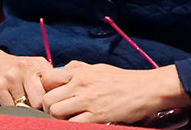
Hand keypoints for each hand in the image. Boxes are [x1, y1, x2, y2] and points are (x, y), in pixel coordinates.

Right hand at [0, 48, 52, 108]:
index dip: (52, 101)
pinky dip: (11, 109)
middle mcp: (25, 69)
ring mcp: (11, 77)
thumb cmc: (17, 68)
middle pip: (40, 100)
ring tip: (20, 100)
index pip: (53, 89)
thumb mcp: (35, 67)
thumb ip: (49, 80)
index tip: (50, 105)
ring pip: (25, 106)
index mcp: (38, 64)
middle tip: (34, 105)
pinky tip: (10, 100)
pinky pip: (10, 107)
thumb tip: (62, 99)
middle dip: (38, 107)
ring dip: (23, 108)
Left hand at [40, 61, 189, 122]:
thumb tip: (61, 70)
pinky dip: (71, 125)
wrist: (146, 89)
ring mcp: (87, 101)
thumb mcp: (96, 67)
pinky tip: (78, 124)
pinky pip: (73, 124)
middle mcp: (79, 85)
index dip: (44, 89)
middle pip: (47, 99)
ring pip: (56, 112)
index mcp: (78, 72)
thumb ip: (77, 68)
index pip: (46, 78)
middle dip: (47, 108)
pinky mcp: (97, 116)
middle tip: (55, 112)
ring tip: (66, 119)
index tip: (49, 95)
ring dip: (57, 118)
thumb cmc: (122, 79)